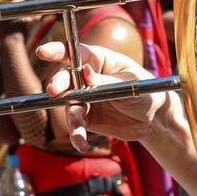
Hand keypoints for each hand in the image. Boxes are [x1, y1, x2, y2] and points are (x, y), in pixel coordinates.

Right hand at [37, 41, 165, 151]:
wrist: (154, 119)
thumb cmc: (145, 91)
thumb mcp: (130, 84)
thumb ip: (107, 81)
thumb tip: (86, 73)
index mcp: (99, 60)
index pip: (75, 52)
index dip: (57, 51)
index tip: (42, 52)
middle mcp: (87, 77)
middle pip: (66, 78)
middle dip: (58, 83)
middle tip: (54, 90)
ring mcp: (84, 98)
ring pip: (68, 104)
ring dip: (70, 114)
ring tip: (77, 123)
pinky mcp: (86, 118)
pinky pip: (76, 126)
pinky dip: (77, 135)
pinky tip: (82, 144)